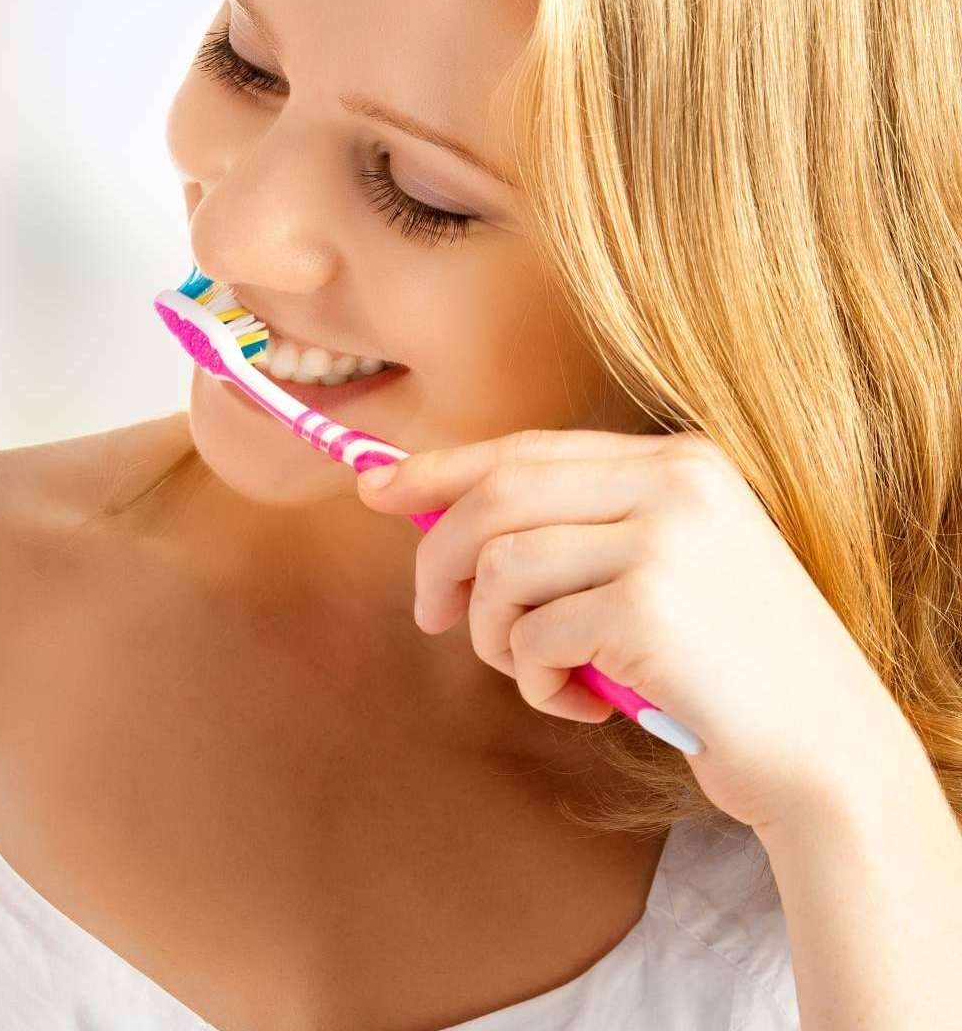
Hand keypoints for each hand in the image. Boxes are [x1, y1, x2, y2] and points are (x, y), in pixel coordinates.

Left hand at [354, 427, 920, 831]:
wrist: (823, 750)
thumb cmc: (722, 667)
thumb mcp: (658, 569)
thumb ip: (571, 530)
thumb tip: (426, 507)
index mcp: (680, 462)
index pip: (527, 450)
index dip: (439, 469)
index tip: (376, 487)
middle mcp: (675, 485)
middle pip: (496, 497)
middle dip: (438, 557)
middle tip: (431, 615)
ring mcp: (664, 542)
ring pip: (500, 568)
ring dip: (494, 635)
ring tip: (538, 672)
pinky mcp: (647, 608)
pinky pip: (531, 637)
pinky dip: (536, 682)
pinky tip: (582, 704)